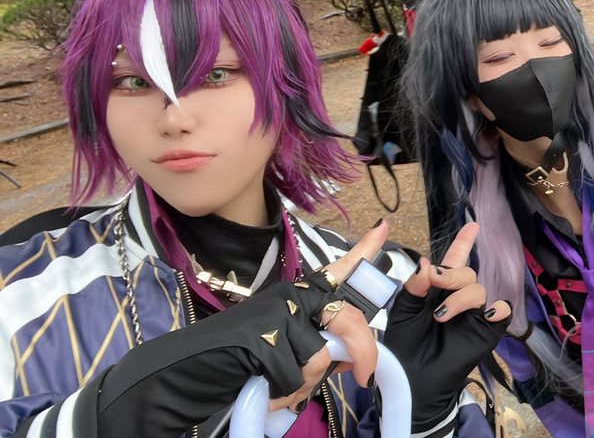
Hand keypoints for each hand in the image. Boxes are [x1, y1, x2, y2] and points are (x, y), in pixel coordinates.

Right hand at [95, 222, 394, 432]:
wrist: (178, 376)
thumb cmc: (234, 368)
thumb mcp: (284, 356)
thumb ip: (318, 350)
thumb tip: (353, 358)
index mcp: (294, 299)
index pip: (335, 272)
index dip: (363, 253)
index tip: (383, 230)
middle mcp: (288, 298)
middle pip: (347, 318)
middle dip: (363, 350)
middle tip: (364, 375)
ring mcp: (274, 314)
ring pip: (321, 357)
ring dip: (304, 385)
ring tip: (276, 385)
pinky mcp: (262, 336)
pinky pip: (297, 376)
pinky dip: (283, 395)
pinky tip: (264, 390)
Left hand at [384, 223, 511, 427]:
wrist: (411, 378)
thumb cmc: (404, 345)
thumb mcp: (403, 310)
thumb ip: (415, 286)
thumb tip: (430, 264)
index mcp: (438, 290)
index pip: (454, 261)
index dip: (464, 242)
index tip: (472, 224)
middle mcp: (458, 298)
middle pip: (466, 272)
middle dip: (451, 273)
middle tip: (436, 281)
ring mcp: (474, 315)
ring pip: (478, 290)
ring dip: (460, 298)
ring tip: (441, 316)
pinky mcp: (486, 332)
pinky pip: (501, 312)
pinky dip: (497, 308)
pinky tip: (486, 314)